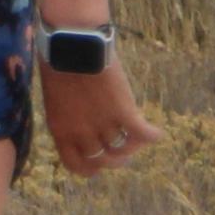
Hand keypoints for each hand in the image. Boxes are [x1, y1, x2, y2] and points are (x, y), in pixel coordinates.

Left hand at [43, 64, 163, 179]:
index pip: (75, 164)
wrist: (73, 44)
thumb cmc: (61, 63)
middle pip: (102, 159)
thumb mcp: (56, 97)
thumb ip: (68, 116)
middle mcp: (82, 133)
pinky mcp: (123, 112)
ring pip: (123, 149)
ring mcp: (103, 124)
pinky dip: (151, 136)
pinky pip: (141, 133)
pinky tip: (157, 133)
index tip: (97, 168)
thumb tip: (82, 123)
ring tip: (138, 143)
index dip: (89, 169)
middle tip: (124, 158)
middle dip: (114, 161)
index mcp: (61, 130)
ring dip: (132, 149)